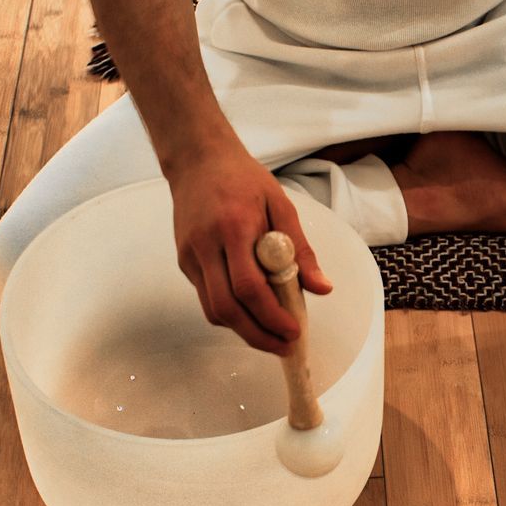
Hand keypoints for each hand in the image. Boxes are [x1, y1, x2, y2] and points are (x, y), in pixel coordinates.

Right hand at [166, 142, 331, 354]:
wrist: (198, 159)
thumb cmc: (244, 179)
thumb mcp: (281, 205)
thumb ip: (300, 249)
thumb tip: (321, 288)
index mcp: (234, 228)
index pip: (249, 287)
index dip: (271, 316)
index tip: (293, 331)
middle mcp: (207, 246)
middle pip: (227, 308)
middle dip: (257, 335)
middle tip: (283, 345)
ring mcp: (191, 256)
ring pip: (213, 310)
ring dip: (242, 330)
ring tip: (271, 335)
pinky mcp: (184, 261)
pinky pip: (206, 298)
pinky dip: (230, 313)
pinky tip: (251, 312)